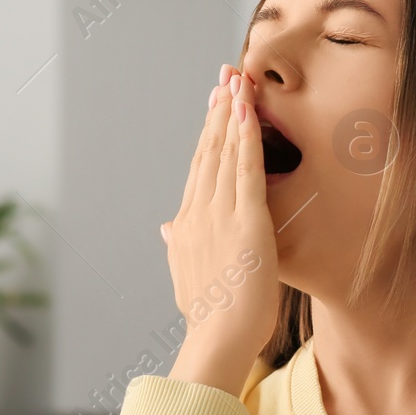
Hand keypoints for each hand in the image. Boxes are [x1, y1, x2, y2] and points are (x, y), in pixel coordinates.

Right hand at [161, 64, 279, 396]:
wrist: (217, 338)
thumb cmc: (210, 316)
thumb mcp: (187, 275)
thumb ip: (178, 246)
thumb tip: (167, 229)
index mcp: (187, 224)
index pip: (200, 168)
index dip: (208, 133)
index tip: (215, 104)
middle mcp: (198, 212)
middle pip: (209, 150)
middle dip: (218, 110)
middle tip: (225, 75)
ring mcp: (219, 214)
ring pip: (225, 152)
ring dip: (232, 112)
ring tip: (236, 80)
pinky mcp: (245, 220)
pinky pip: (245, 168)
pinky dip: (246, 134)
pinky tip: (247, 109)